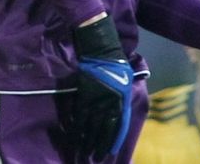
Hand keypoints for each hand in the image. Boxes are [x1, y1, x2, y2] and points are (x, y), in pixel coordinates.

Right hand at [71, 16, 132, 160]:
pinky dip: (76, 124)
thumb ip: (121, 96)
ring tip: (83, 151)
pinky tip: (74, 133)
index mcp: (121, 100)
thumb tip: (117, 110)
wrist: (100, 47)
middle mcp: (110, 102)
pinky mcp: (83, 93)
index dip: (112, 139)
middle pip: (103, 128)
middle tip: (94, 156)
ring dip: (86, 138)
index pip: (118, 126)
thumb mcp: (125, 80)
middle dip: (98, 143)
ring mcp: (95, 98)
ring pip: (90, 124)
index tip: (108, 152)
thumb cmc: (115, 61)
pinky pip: (79, 113)